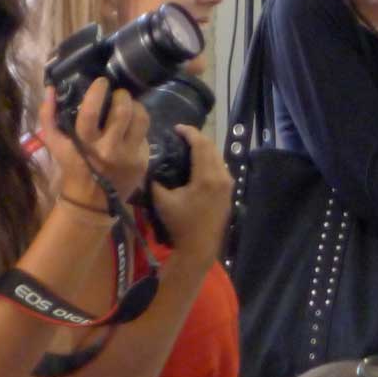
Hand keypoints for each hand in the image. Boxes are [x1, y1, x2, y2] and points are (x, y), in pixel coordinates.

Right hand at [40, 80, 151, 203]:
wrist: (92, 201)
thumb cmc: (73, 166)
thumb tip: (50, 89)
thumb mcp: (55, 144)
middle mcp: (109, 149)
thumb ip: (48, 116)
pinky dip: (139, 125)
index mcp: (85, 143)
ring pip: (142, 118)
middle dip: (123, 95)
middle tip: (118, 94)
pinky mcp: (143, 159)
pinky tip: (131, 126)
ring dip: (136, 106)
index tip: (102, 82)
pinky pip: (146, 133)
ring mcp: (129, 155)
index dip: (98, 92)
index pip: (92, 111)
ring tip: (129, 105)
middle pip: (124, 111)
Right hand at [150, 126, 232, 268]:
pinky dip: (209, 160)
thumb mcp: (162, 201)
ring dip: (204, 149)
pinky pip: (220, 168)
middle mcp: (221, 176)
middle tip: (181, 135)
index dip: (189, 132)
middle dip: (197, 138)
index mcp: (206, 176)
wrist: (199, 248)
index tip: (176, 128)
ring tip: (188, 147)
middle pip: (212, 147)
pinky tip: (198, 163)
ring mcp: (228, 185)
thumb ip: (154, 180)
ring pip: (218, 157)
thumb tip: (149, 164)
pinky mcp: (229, 192)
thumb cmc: (180, 225)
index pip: (201, 144)